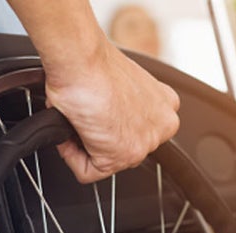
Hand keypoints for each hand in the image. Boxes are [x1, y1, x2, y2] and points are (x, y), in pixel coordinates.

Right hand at [45, 44, 179, 182]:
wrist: (81, 59)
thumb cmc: (92, 63)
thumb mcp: (120, 85)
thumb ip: (122, 106)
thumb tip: (104, 118)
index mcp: (165, 105)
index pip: (136, 131)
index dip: (108, 125)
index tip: (97, 114)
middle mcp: (162, 125)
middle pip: (122, 148)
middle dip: (98, 138)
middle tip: (84, 116)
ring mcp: (144, 143)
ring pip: (104, 161)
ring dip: (83, 144)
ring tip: (77, 119)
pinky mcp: (121, 156)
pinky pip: (87, 172)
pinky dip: (70, 155)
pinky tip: (71, 129)